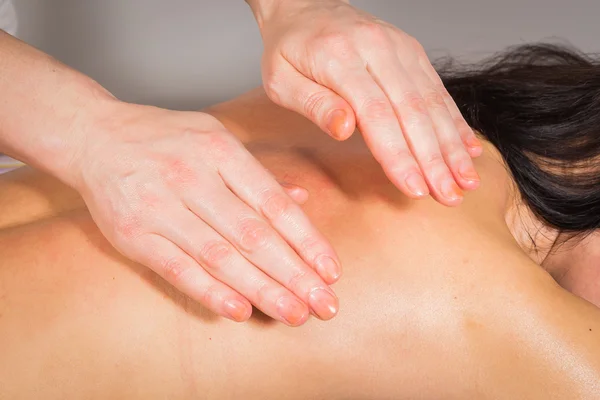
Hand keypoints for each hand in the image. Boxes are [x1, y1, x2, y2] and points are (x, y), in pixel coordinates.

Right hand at [71, 101, 340, 325]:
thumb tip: (302, 198)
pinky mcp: (133, 234)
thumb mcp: (215, 138)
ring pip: (220, 256)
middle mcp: (192, 177)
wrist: (94, 137)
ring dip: (261, 289)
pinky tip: (240, 311)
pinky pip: (177, 268)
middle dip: (293, 274)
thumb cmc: (166, 140)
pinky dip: (209, 291)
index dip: (306, 240)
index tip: (330, 271)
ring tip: (294, 313)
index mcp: (220, 151)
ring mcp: (160, 207)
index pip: (273, 204)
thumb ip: (259, 172)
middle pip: (253, 235)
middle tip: (323, 305)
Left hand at [251, 0, 482, 205]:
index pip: (376, 113)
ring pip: (432, 101)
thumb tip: (344, 129)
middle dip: (435, 159)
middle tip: (449, 195)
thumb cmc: (288, 49)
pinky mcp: (412, 52)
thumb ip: (314, 104)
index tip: (414, 188)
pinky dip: (455, 121)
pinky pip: (437, 89)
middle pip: (413, 110)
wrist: (303, 5)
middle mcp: (378, 48)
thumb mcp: (281, 80)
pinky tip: (468, 148)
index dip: (398, 155)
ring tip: (466, 180)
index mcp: (340, 57)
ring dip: (452, 144)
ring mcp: (400, 47)